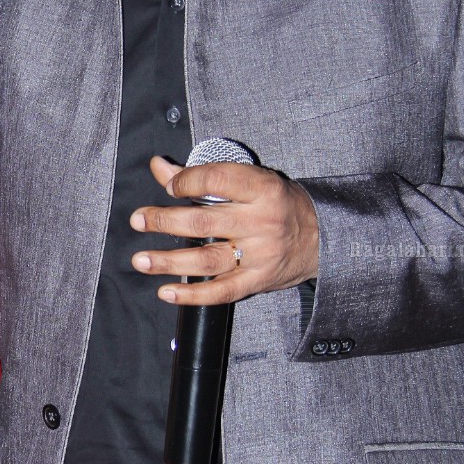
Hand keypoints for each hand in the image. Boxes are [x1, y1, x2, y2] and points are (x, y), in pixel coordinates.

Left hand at [129, 155, 319, 305]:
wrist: (324, 239)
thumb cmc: (281, 204)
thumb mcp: (251, 180)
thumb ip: (203, 175)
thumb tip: (159, 167)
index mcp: (262, 189)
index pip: (217, 179)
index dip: (187, 181)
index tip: (169, 185)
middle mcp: (261, 222)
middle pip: (204, 223)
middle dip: (165, 221)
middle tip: (139, 220)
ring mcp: (260, 255)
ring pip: (206, 260)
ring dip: (169, 261)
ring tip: (142, 259)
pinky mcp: (258, 281)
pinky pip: (221, 292)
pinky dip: (192, 295)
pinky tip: (166, 292)